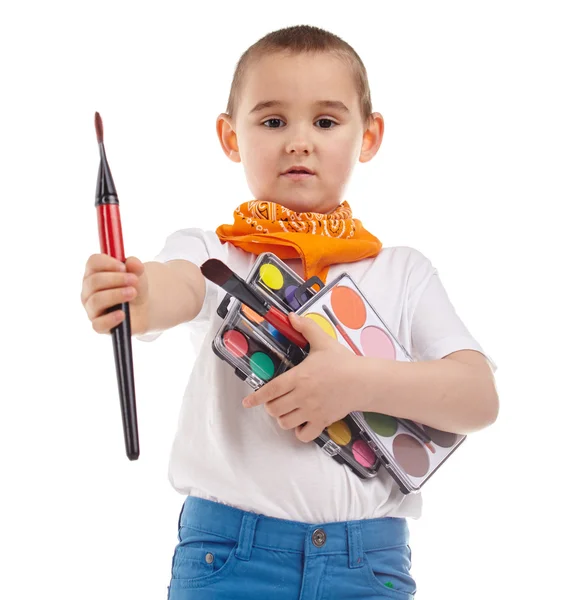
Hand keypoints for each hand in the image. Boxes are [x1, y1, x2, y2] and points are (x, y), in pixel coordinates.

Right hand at [81, 254, 149, 334]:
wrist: (142, 307)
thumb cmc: (133, 286)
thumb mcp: (138, 274)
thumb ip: (135, 266)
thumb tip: (132, 263)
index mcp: (95, 272)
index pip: (93, 263)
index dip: (107, 263)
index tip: (123, 267)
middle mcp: (89, 290)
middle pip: (94, 281)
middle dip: (116, 279)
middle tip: (133, 280)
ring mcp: (92, 308)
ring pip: (96, 301)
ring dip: (116, 295)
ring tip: (133, 293)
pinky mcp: (99, 324)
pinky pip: (98, 324)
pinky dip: (110, 319)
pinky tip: (122, 314)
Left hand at [243, 312, 361, 442]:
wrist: (364, 381)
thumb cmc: (343, 361)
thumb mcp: (323, 341)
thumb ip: (306, 328)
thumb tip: (291, 316)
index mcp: (300, 376)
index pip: (271, 390)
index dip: (256, 397)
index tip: (247, 402)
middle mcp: (303, 396)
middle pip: (274, 409)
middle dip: (270, 406)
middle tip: (276, 400)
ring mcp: (312, 411)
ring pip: (285, 423)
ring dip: (282, 418)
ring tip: (287, 410)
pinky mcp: (322, 421)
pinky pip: (303, 435)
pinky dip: (298, 432)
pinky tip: (301, 423)